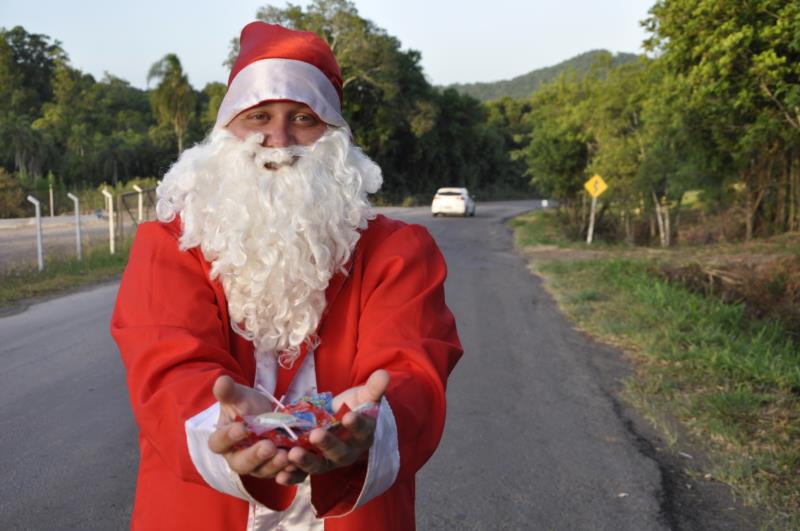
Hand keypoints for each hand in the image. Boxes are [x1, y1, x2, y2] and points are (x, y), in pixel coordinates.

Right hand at [207, 375, 290, 478]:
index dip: (228, 437)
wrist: (266, 414)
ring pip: (262, 471)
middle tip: (268, 447)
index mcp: (223, 440)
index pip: (219, 443)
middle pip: (241, 464)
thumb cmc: (247, 406)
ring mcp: (257, 465)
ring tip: (286, 455)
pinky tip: (297, 463)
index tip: (242, 428)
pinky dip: (289, 471)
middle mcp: (237, 457)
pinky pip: (281, 474)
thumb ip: (229, 391)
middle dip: (255, 456)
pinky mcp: (275, 468)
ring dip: (274, 465)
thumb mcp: (239, 396)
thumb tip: (221, 380)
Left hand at [275, 369, 389, 484]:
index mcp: (363, 435)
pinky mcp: (311, 464)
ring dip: (305, 461)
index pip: (362, 430)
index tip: (348, 416)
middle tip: (316, 435)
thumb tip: (384, 374)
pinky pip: (302, 474)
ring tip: (292, 454)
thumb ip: (374, 388)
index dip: (356, 424)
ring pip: (319, 465)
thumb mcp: (364, 396)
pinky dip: (292, 477)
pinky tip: (279, 476)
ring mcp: (328, 460)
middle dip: (327, 444)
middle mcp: (347, 452)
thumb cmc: (354, 407)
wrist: (341, 421)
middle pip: (339, 452)